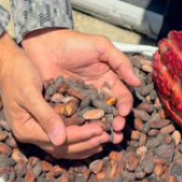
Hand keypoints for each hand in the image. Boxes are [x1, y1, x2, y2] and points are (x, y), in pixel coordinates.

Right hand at [0, 34, 107, 159]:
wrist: (6, 61)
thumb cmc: (17, 73)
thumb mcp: (30, 93)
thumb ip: (45, 116)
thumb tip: (60, 140)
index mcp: (25, 129)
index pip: (58, 140)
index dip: (80, 136)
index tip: (100, 130)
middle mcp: (30, 133)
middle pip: (62, 147)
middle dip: (85, 142)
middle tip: (107, 136)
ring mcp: (35, 128)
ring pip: (62, 144)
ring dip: (83, 143)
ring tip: (103, 138)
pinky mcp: (41, 120)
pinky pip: (61, 134)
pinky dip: (76, 136)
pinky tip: (91, 133)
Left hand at [22, 29, 141, 154]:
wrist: (44, 44)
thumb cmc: (74, 43)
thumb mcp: (101, 47)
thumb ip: (120, 62)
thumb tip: (138, 82)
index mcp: (107, 80)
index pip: (121, 97)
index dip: (125, 106)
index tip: (124, 113)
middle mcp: (95, 94)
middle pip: (110, 112)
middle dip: (116, 122)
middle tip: (117, 130)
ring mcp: (80, 103)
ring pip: (93, 119)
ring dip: (100, 130)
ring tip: (104, 138)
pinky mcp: (64, 108)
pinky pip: (73, 120)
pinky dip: (80, 128)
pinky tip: (84, 135)